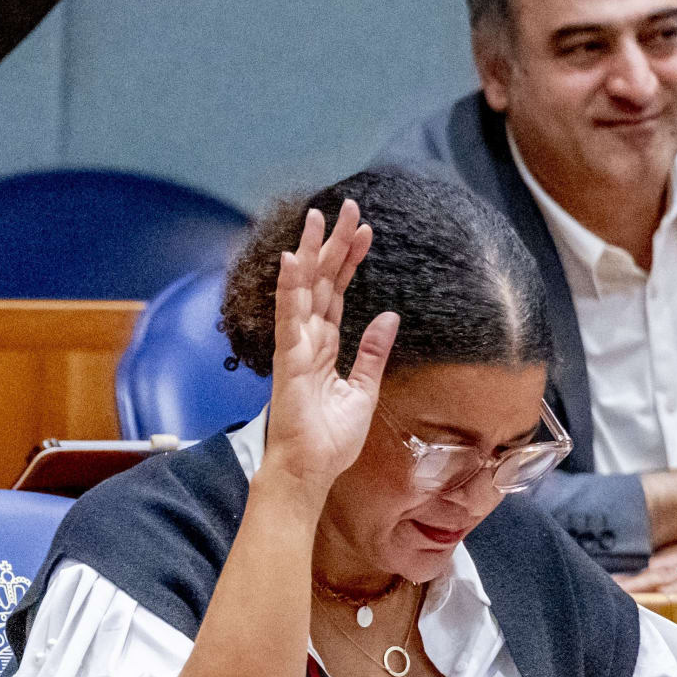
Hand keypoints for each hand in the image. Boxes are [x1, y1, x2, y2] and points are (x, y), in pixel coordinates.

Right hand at [256, 202, 391, 494]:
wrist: (309, 470)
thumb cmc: (330, 439)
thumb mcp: (364, 390)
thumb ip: (372, 353)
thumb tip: (388, 317)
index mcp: (324, 346)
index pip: (337, 293)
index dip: (350, 261)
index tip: (364, 231)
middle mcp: (306, 339)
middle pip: (321, 281)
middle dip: (332, 243)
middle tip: (345, 206)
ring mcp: (295, 346)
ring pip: (304, 289)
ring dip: (310, 251)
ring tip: (318, 217)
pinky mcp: (288, 359)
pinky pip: (289, 316)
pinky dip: (291, 288)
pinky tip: (294, 260)